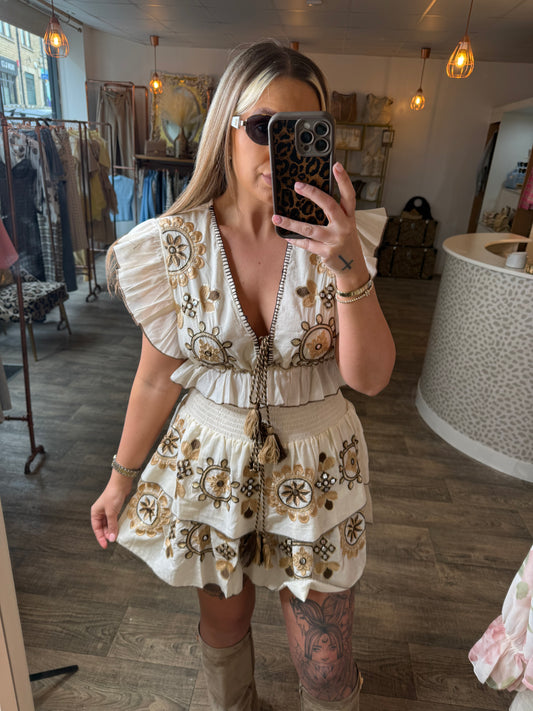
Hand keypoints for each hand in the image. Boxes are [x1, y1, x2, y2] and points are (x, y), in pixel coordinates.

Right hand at [90, 473, 131, 548]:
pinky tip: (120, 528)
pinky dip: (116, 524)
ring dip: (112, 530)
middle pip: (102, 527)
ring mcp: (108, 510)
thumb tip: (111, 538)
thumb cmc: (113, 495)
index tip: (105, 545)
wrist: (121, 483)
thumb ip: (112, 526)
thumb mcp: (111, 513)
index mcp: (95, 512)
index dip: (100, 537)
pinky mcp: (115, 508)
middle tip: (113, 540)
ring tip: (116, 536)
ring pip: (109, 524)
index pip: (96, 528)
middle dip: (107, 534)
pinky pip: (114, 519)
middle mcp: (100, 512)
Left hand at [272, 162, 367, 281]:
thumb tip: (309, 195)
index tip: (336, 165)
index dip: (343, 179)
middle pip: (329, 205)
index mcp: (349, 215)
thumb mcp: (344, 224)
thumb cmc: (344, 240)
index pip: (349, 194)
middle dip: (313, 194)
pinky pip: (307, 244)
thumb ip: (332, 212)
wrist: (353, 266)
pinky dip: (295, 239)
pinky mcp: (327, 252)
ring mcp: (336, 239)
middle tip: (297, 185)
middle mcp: (344, 225)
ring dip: (291, 223)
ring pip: (310, 229)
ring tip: (276, 217)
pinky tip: (285, 235)